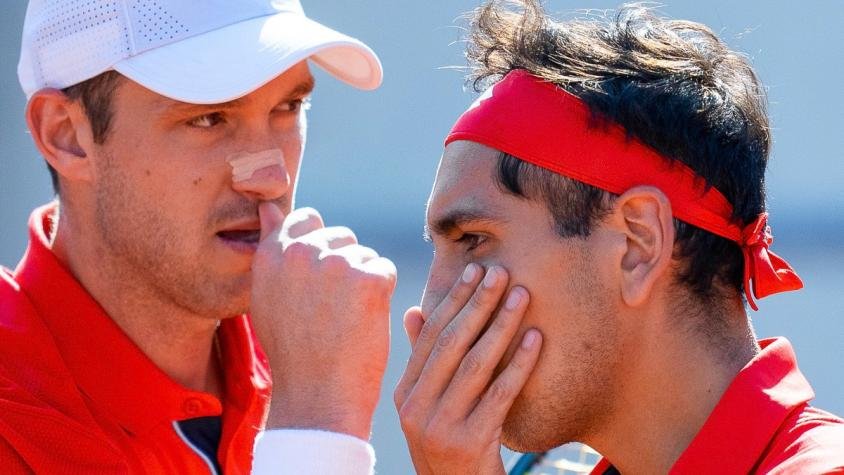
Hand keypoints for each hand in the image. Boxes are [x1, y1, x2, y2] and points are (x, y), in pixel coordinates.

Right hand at [250, 202, 396, 439]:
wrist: (317, 398)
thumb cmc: (294, 353)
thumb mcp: (267, 296)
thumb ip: (271, 247)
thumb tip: (268, 207)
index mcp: (272, 254)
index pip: (306, 221)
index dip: (319, 249)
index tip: (322, 282)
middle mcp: (301, 252)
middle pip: (341, 239)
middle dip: (344, 268)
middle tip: (332, 313)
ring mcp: (336, 264)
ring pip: (364, 256)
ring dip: (364, 283)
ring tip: (345, 322)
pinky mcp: (370, 279)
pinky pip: (384, 271)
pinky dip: (382, 296)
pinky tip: (364, 323)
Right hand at [394, 264, 542, 473]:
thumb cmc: (451, 443)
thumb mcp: (429, 406)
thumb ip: (424, 362)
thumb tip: (413, 312)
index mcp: (405, 393)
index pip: (430, 336)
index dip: (454, 300)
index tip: (476, 271)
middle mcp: (416, 409)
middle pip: (452, 343)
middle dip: (478, 303)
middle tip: (502, 272)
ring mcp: (441, 427)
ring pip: (476, 364)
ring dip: (502, 325)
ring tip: (522, 295)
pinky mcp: (469, 442)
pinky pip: (500, 394)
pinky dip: (519, 364)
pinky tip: (536, 339)